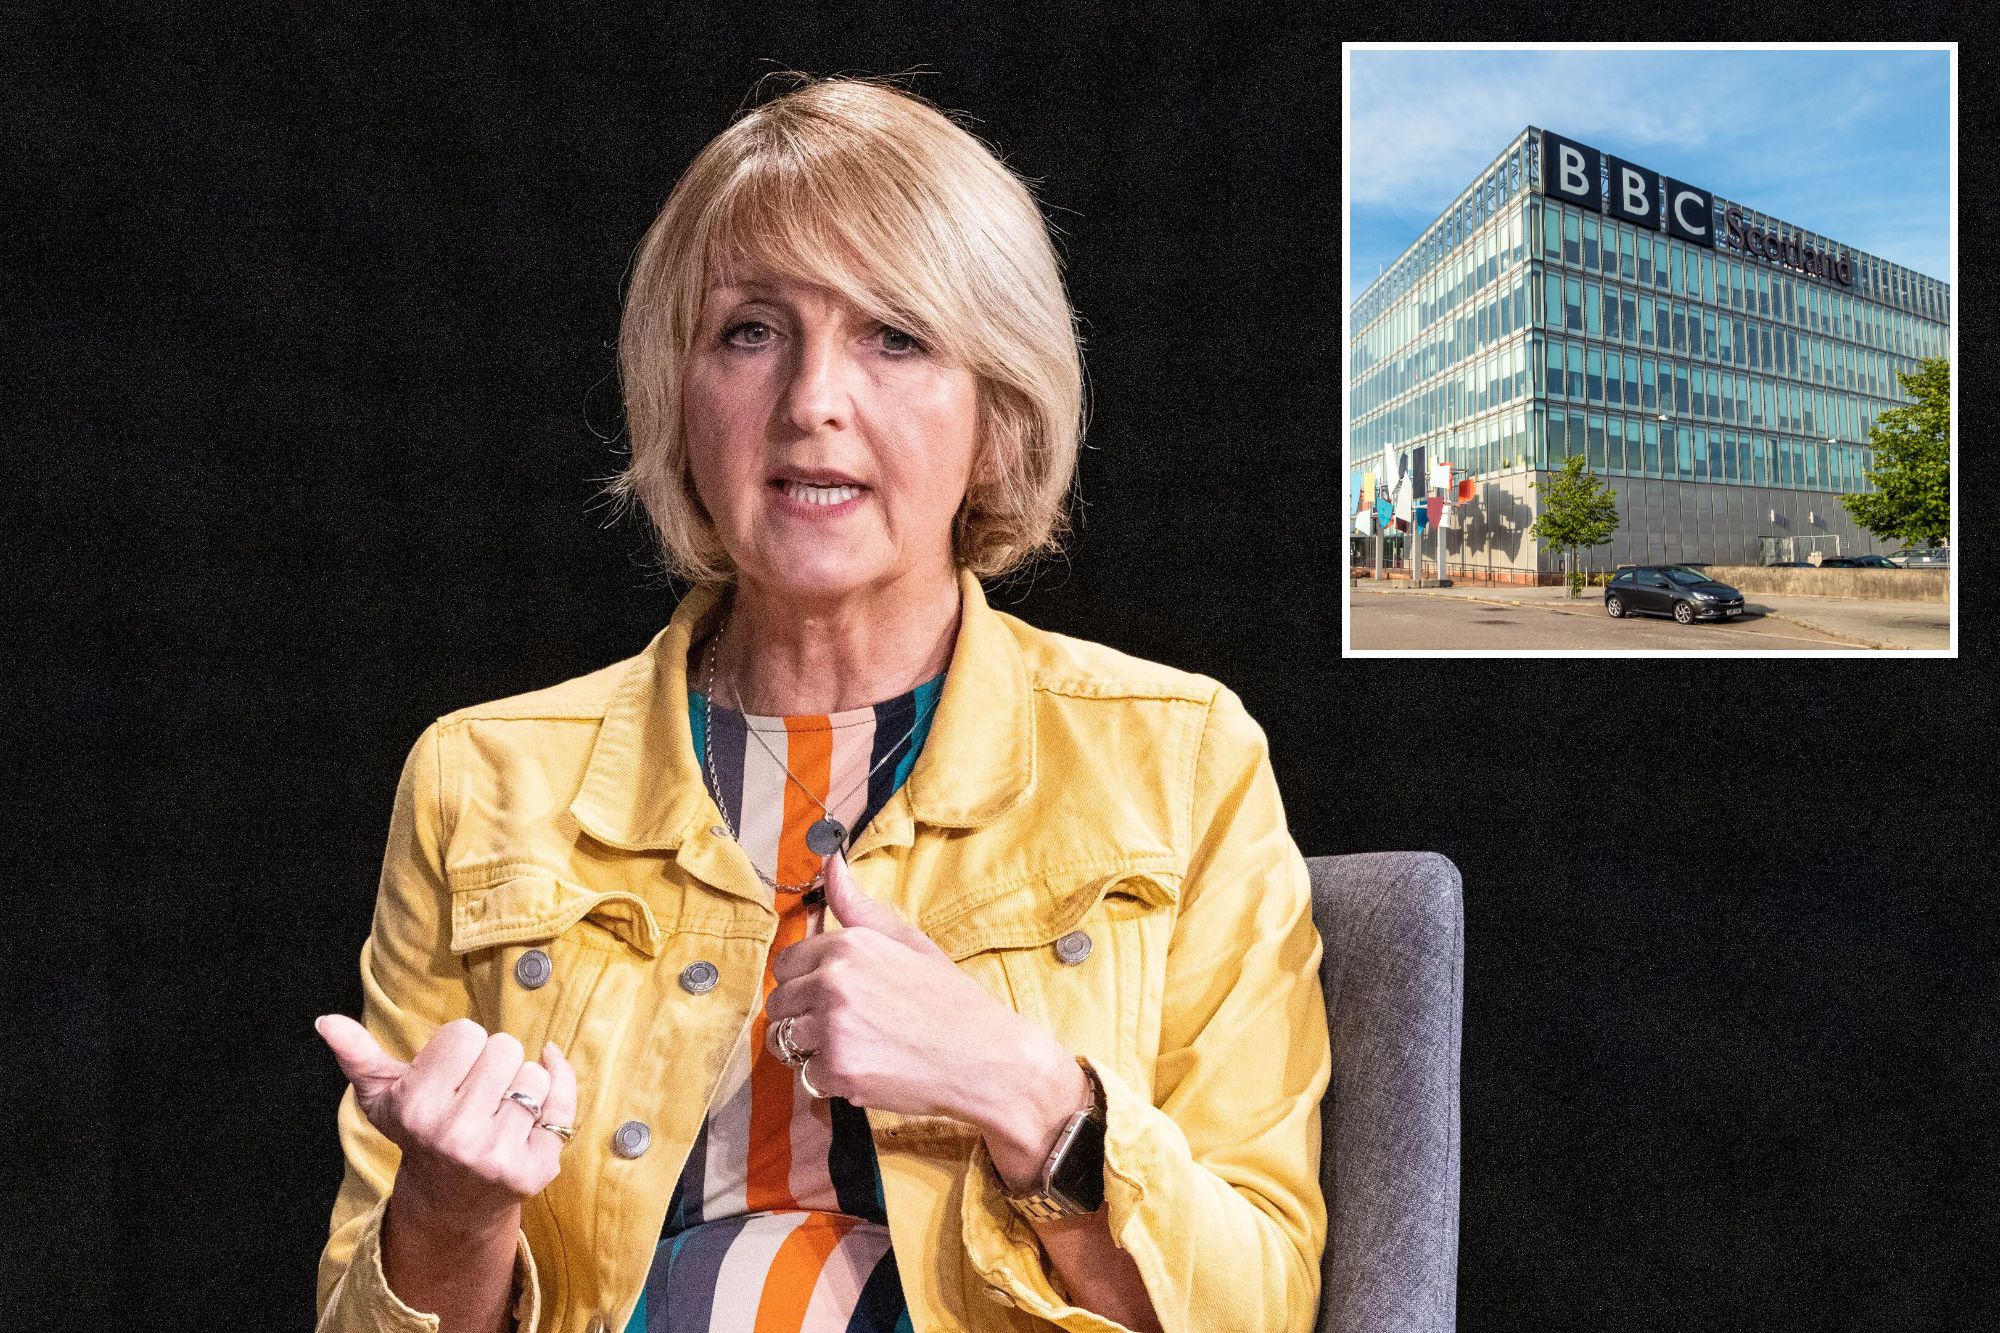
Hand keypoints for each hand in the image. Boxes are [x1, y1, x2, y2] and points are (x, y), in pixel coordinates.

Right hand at [316, 1014, 575, 1237]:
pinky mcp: (535, 1170)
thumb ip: (357, 1055)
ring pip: (534, 1074)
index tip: (449, 1076)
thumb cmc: (420, 1132)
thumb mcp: (383, 1096)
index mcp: (416, 1107)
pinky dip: (557, 1094)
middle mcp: (454, 1134)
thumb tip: (326, 1021)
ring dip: (521, 1085)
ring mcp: (496, 1155)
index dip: (461, 1049)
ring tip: (497, 1113)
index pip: (466, 1032)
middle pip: (504, 1047)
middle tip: (475, 1095)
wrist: (452, 1202)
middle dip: (492, 1064)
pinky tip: (534, 1110)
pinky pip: (563, 1103)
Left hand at [767, 852, 1082, 1155]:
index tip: (828, 994)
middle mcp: (832, 982)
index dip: (804, 980)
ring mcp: (832, 1028)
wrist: (985, 1058)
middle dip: (802, 1015)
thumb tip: (829, 862)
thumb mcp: (909, 941)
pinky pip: (807, 1076)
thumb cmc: (951, 1001)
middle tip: (844, 1025)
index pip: (785, 962)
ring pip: (786, 1040)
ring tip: (854, 1047)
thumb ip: (858, 906)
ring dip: (811, 1048)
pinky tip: (865, 1069)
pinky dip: (830, 1080)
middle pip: (779, 1003)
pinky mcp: (837, 1071)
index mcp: (847, 945)